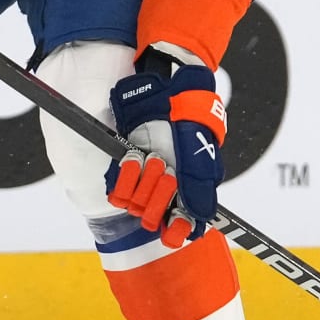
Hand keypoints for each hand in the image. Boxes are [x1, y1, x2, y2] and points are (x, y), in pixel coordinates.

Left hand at [105, 65, 226, 246]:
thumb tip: (201, 218)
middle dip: (158, 194)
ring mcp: (145, 177)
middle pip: (156, 214)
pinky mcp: (126, 165)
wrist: (165, 86)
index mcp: (190, 186)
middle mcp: (167, 186)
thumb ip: (199, 184)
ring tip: (150, 156)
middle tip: (166, 169)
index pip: (182, 223)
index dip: (176, 229)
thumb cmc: (188, 116)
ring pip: (136, 203)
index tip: (172, 234)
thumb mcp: (199, 149)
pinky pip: (118, 189)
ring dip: (142, 180)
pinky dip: (125, 176)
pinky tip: (133, 158)